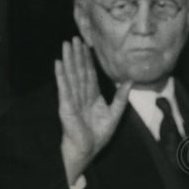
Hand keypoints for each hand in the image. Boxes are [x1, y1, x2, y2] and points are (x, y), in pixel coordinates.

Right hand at [55, 36, 131, 183]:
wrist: (88, 150)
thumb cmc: (98, 135)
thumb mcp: (115, 114)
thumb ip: (121, 97)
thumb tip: (130, 80)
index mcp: (92, 96)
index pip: (89, 73)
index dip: (87, 59)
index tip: (86, 45)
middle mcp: (80, 94)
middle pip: (79, 70)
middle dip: (76, 54)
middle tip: (74, 38)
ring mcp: (72, 98)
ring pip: (71, 75)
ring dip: (68, 59)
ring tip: (65, 45)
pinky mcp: (65, 105)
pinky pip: (64, 87)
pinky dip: (61, 75)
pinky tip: (58, 63)